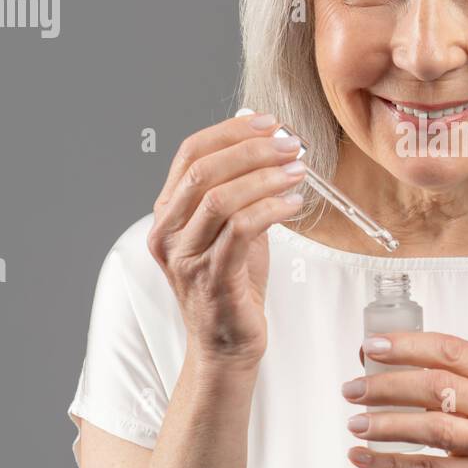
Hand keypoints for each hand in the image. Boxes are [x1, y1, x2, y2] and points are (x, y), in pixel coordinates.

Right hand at [146, 110, 306, 369]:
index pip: (190, 153)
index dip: (230, 132)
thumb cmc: (234, 283)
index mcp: (169, 213)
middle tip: (290, 145)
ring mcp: (186, 257)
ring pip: (221, 198)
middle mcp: (168, 232)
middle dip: (252, 150)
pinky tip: (294, 204)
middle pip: (204, 170)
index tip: (269, 123)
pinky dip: (271, 209)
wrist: (227, 345)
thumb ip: (243, 188)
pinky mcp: (212, 278)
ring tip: (298, 172)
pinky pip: (241, 230)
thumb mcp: (234, 227)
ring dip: (265, 177)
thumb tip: (268, 140)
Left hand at [344, 332, 467, 467]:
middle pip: (436, 386)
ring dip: (385, 424)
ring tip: (355, 422)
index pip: (449, 350)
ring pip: (432, 428)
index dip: (406, 346)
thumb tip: (373, 361)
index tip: (371, 347)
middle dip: (385, 386)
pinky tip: (362, 456)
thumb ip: (438, 380)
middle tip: (352, 390)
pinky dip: (388, 463)